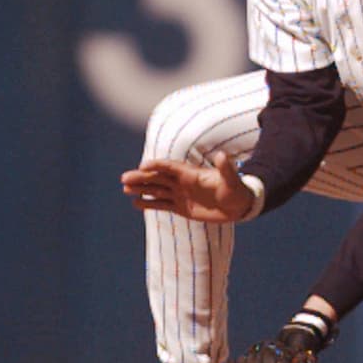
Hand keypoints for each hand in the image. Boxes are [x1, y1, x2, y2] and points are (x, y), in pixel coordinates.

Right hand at [121, 151, 253, 222]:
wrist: (238, 206)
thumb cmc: (237, 190)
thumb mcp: (232, 180)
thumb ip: (225, 168)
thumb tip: (222, 155)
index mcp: (192, 174)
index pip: (170, 167)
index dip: (157, 166)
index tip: (143, 166)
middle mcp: (182, 182)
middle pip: (158, 178)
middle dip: (141, 177)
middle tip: (124, 178)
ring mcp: (180, 195)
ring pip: (156, 190)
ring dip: (141, 189)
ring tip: (124, 188)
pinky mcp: (181, 208)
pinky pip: (162, 204)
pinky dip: (149, 204)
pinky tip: (135, 203)